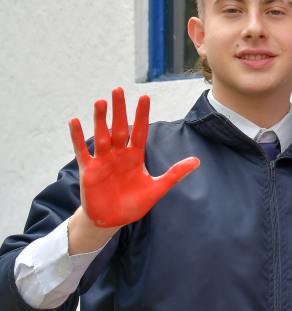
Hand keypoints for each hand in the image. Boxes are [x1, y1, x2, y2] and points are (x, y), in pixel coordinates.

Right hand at [69, 87, 199, 227]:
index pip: (140, 131)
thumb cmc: (134, 203)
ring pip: (102, 136)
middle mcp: (119, 154)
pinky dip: (78, 138)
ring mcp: (103, 161)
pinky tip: (75, 121)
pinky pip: (82, 151)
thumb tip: (197, 161)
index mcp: (135, 156)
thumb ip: (175, 174)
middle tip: (118, 89)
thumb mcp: (157, 188)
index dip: (142, 115)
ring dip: (100, 119)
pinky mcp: (89, 170)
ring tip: (100, 102)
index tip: (145, 97)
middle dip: (119, 110)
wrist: (112, 220)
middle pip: (119, 127)